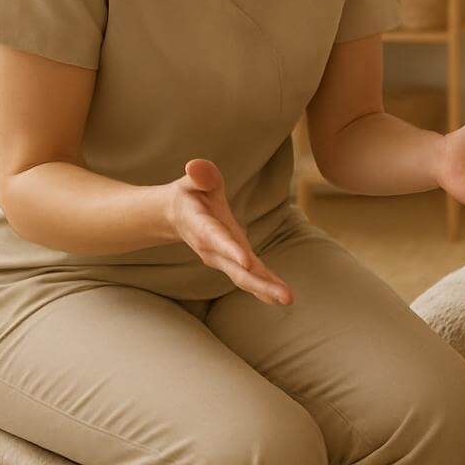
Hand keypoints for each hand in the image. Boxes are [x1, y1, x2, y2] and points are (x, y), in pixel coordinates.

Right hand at [166, 159, 292, 305]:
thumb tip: (195, 166)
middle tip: (284, 296)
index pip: (217, 238)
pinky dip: (263, 287)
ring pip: (243, 277)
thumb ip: (200, 175)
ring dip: (265, 289)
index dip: (231, 250)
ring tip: (288, 299)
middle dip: (259, 282)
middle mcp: (212, 248)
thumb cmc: (191, 192)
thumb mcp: (194, 179)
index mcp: (202, 225)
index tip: (246, 263)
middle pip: (236, 269)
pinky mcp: (230, 262)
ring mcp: (221, 258)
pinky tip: (280, 297)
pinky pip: (247, 277)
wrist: (176, 215)